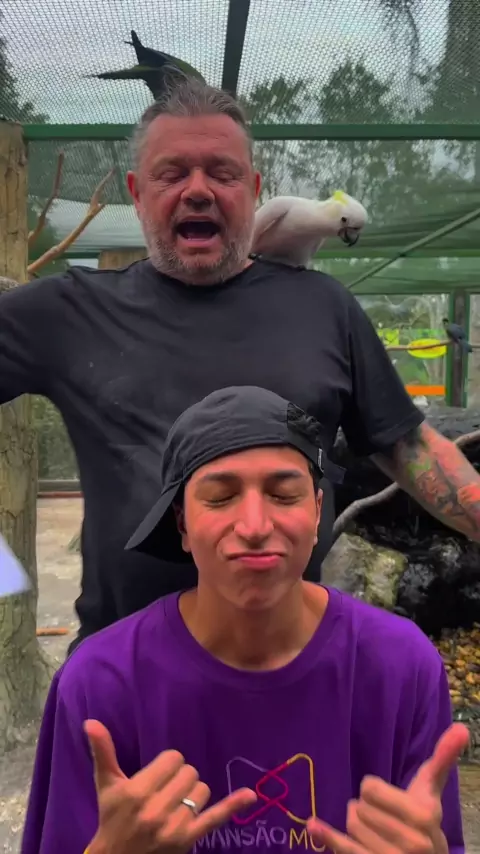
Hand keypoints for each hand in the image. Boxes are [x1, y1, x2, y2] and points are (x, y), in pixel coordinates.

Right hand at [85, 719, 256, 853]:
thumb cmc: (112, 818)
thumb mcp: (106, 785)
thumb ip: (103, 751)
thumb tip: (90, 722)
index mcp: (136, 792)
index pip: (172, 758)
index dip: (167, 764)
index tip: (157, 775)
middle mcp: (155, 809)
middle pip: (189, 771)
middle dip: (179, 777)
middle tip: (164, 790)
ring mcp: (174, 826)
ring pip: (201, 789)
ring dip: (192, 793)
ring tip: (174, 804)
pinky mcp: (188, 839)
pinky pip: (215, 817)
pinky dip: (233, 805)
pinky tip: (249, 796)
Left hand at [307, 723, 468, 853]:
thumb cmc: (424, 825)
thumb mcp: (431, 793)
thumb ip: (443, 760)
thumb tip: (462, 727)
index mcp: (424, 816)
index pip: (371, 788)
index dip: (372, 790)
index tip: (383, 798)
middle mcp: (412, 842)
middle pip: (359, 807)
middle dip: (364, 808)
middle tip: (378, 817)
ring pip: (351, 826)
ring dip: (354, 823)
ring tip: (371, 831)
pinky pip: (344, 849)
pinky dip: (327, 836)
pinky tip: (314, 825)